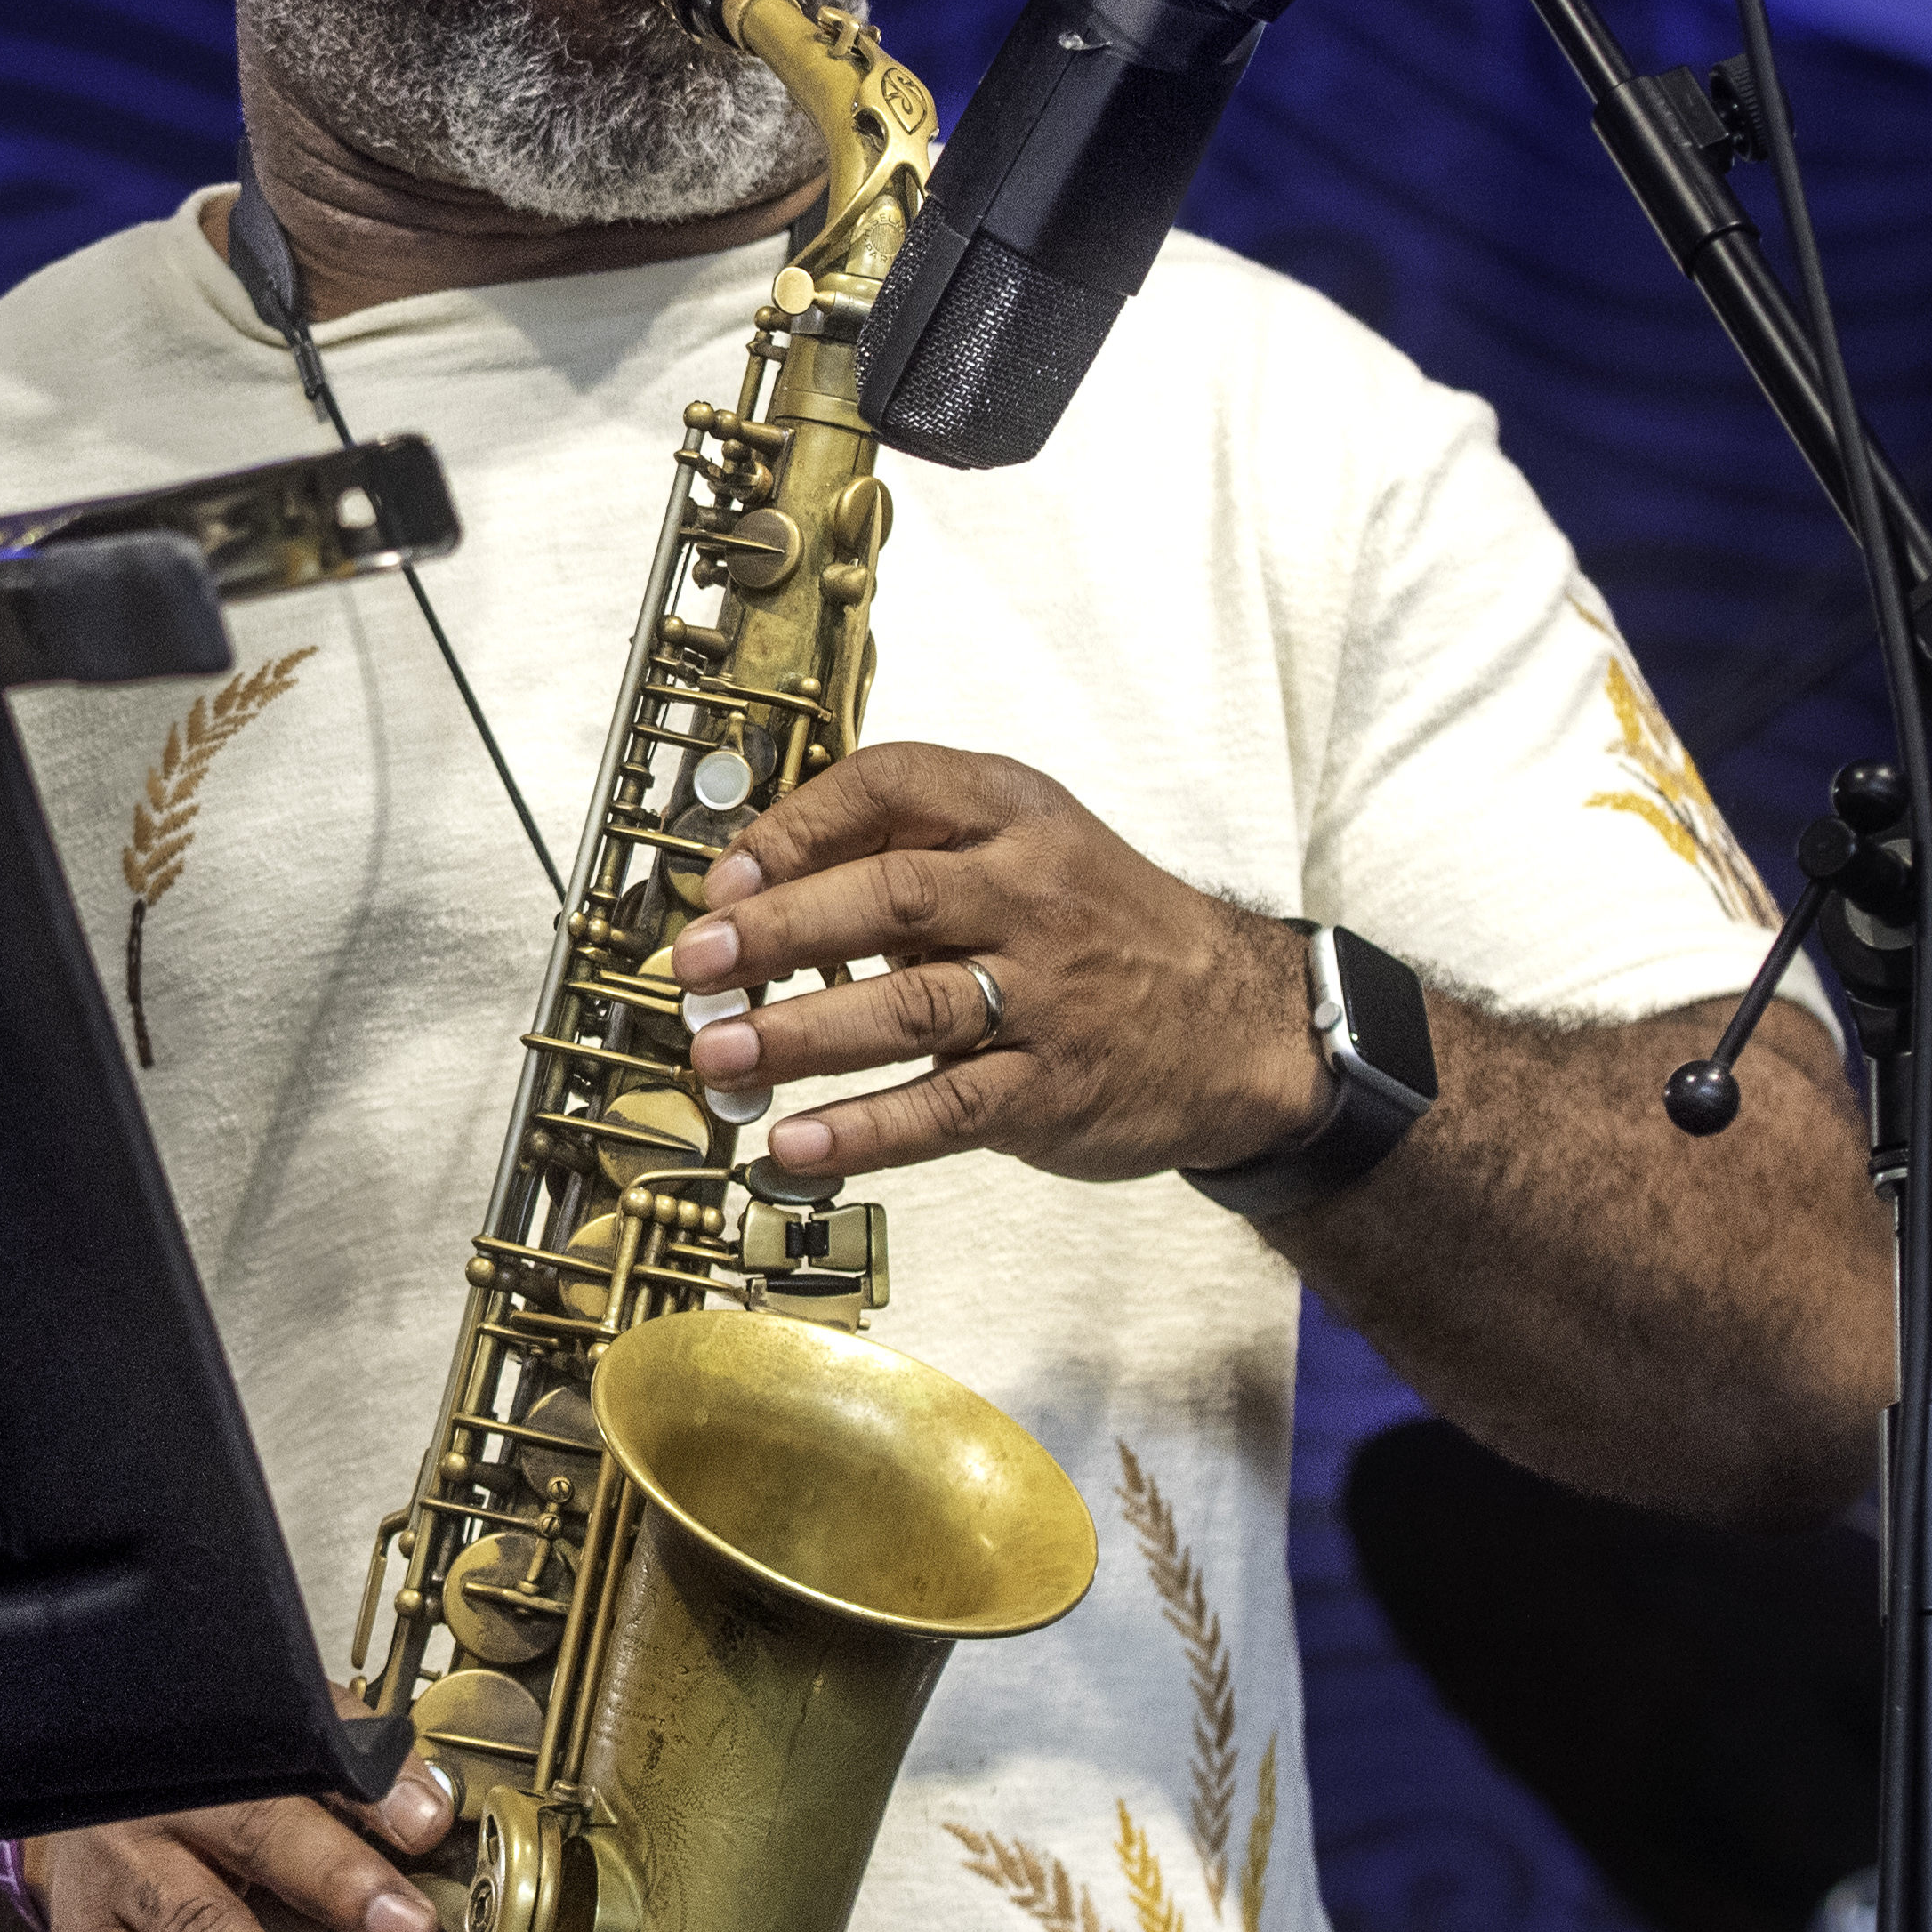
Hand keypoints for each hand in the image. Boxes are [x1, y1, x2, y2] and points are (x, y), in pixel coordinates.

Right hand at [33, 1691, 454, 1931]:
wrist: (70, 1794)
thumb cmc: (201, 1774)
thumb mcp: (269, 1743)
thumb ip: (352, 1767)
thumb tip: (433, 1809)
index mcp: (222, 1741)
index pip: (303, 1752)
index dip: (369, 1792)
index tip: (428, 1826)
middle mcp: (165, 1801)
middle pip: (254, 1836)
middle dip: (337, 1890)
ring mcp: (120, 1879)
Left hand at [666, 741, 1329, 1181]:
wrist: (1235, 1025)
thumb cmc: (1103, 928)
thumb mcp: (1030, 846)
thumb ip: (916, 850)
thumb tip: (761, 880)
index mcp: (1015, 816)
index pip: (892, 787)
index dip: (796, 827)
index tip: (729, 875)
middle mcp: (1031, 895)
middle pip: (892, 895)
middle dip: (778, 929)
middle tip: (696, 962)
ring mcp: (1045, 996)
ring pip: (909, 1007)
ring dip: (798, 1033)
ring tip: (718, 1052)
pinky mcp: (1049, 1088)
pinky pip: (945, 1109)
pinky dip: (864, 1129)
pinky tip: (796, 1143)